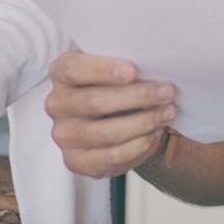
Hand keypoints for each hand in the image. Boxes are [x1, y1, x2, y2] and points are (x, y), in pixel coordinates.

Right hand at [44, 49, 176, 177]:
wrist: (114, 119)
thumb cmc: (115, 85)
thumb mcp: (114, 66)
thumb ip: (122, 62)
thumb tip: (151, 62)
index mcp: (60, 73)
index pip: (73, 69)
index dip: (102, 70)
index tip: (133, 71)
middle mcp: (56, 104)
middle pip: (94, 101)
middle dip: (136, 97)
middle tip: (166, 92)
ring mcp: (63, 135)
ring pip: (106, 133)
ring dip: (143, 123)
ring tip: (167, 113)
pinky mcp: (76, 161)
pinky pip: (112, 156)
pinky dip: (139, 145)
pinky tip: (154, 133)